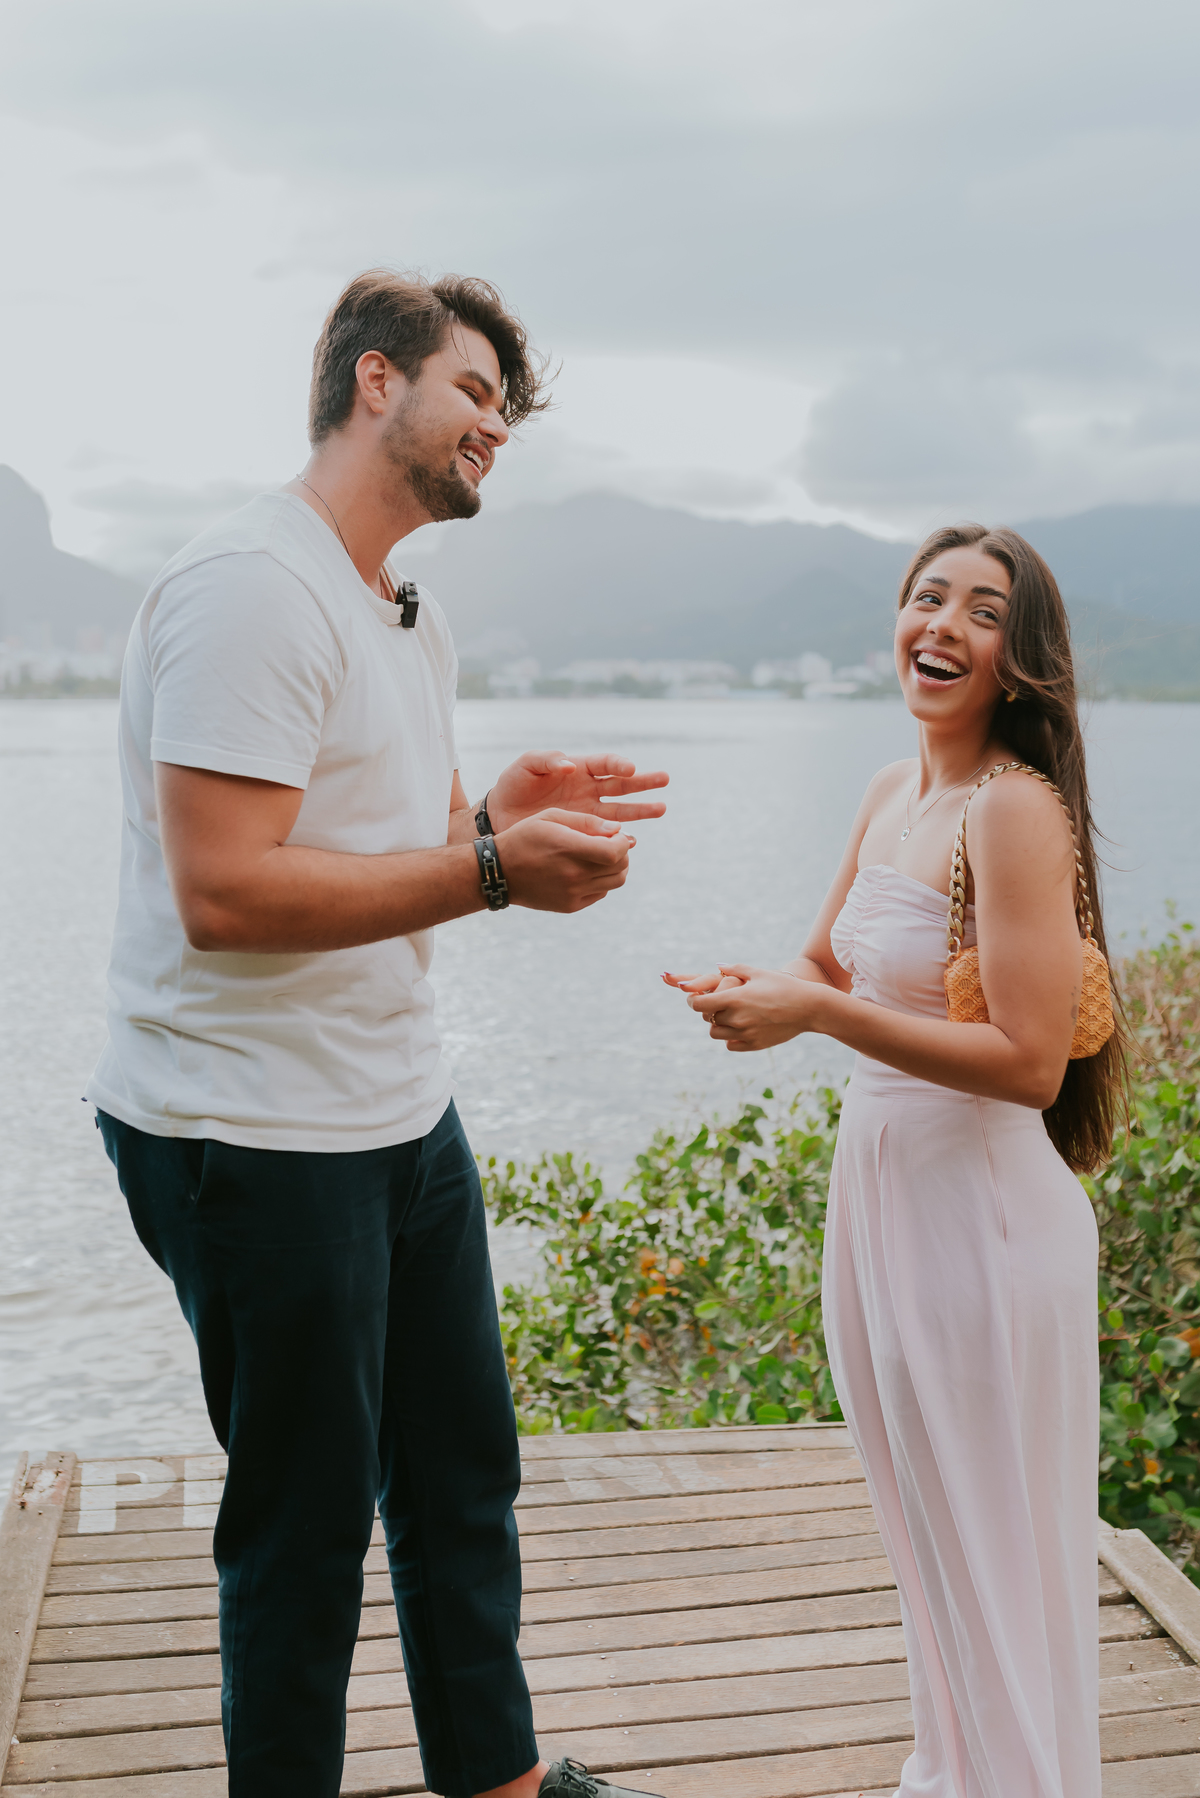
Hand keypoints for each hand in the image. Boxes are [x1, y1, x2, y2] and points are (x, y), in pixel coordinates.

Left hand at [486, 752, 667, 829]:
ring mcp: (588, 812)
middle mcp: (588, 789)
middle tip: (664, 780)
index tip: (630, 769)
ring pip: (621, 810)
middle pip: (622, 785)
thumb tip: (569, 765)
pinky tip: (631, 841)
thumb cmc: (513, 786)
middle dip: (643, 783)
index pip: (605, 763)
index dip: (619, 764)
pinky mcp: (583, 832)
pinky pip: (606, 835)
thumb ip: (546, 760)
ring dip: (641, 810)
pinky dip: (619, 838)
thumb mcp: (525, 767)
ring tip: (661, 809)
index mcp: (578, 769)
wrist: (500, 818)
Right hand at [498, 809, 636, 912]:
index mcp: (568, 849)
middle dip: (622, 852)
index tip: (616, 834)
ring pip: (615, 882)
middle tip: (610, 843)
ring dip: (615, 868)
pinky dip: (601, 881)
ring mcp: (572, 894)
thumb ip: (586, 821)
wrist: (498, 871)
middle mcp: (573, 875)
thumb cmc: (525, 837)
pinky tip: (586, 870)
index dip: (623, 842)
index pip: (615, 852)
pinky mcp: (570, 906)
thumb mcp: (551, 817)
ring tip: (601, 856)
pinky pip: (601, 893)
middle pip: (620, 867)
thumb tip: (617, 828)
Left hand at [678, 963, 820, 1051]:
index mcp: (735, 999)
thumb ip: (734, 969)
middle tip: (718, 1003)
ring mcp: (746, 1034)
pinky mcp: (754, 1045)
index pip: (699, 1005)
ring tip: (730, 1014)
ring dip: (718, 1024)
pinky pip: (731, 1045)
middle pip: (707, 1019)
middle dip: (709, 1010)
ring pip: (716, 1034)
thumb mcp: (758, 973)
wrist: (809, 1007)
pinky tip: (740, 1026)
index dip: (694, 1001)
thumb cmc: (784, 986)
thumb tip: (717, 967)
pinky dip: (731, 1037)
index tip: (696, 997)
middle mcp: (737, 1019)